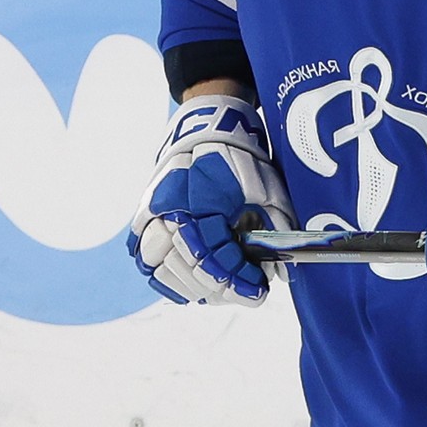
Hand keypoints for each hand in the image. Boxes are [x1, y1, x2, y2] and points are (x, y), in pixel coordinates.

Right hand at [128, 94, 293, 306]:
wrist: (205, 132)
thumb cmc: (238, 159)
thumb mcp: (266, 188)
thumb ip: (276, 228)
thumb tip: (282, 274)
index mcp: (196, 202)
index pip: (213, 257)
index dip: (238, 280)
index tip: (261, 292)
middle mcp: (166, 214)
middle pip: (190, 271)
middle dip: (224, 289)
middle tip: (251, 293)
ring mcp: (150, 220)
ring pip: (168, 274)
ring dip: (201, 288)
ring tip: (228, 289)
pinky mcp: (144, 225)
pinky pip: (152, 267)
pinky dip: (176, 281)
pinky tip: (200, 285)